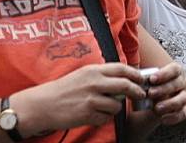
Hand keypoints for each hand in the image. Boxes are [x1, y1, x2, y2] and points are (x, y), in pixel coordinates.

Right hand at [19, 63, 145, 132]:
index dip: (135, 74)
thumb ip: (102, 75)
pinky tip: (95, 115)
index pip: (122, 69)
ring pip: (117, 105)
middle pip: (125, 86)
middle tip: (141, 95)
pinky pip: (106, 118)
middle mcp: (95, 83)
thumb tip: (123, 77)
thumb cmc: (64, 89)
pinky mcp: (88, 114)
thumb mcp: (83, 74)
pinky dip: (104, 118)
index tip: (142, 79)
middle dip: (136, 91)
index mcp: (94, 70)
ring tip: (106, 107)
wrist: (43, 104)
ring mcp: (91, 99)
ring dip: (116, 107)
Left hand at [144, 62, 185, 125]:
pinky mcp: (181, 110)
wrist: (145, 107)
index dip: (165, 73)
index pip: (175, 69)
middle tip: (150, 93)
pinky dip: (173, 117)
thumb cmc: (146, 89)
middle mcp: (181, 83)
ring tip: (156, 108)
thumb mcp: (142, 81)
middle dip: (164, 89)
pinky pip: (182, 114)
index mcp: (174, 72)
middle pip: (178, 83)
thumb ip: (141, 76)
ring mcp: (182, 97)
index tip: (152, 79)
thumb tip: (133, 73)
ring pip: (182, 99)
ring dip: (170, 103)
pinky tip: (162, 118)